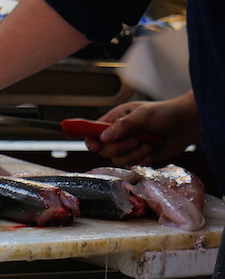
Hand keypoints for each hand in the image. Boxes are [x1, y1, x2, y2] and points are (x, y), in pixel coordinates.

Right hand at [83, 94, 199, 167]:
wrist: (187, 125)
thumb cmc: (165, 113)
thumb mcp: (142, 115)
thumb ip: (123, 126)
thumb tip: (103, 137)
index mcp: (114, 121)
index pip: (93, 133)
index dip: (91, 140)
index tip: (98, 145)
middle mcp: (118, 135)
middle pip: (103, 150)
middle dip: (119, 148)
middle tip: (135, 141)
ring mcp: (128, 147)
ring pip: (116, 159)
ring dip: (133, 154)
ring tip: (147, 144)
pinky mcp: (138, 157)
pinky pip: (131, 164)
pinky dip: (142, 159)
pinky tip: (152, 149)